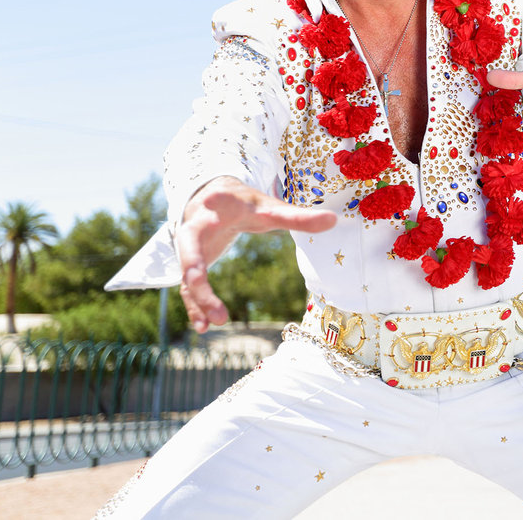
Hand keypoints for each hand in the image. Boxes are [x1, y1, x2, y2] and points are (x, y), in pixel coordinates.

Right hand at [177, 177, 336, 332]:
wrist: (209, 195)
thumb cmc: (244, 204)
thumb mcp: (269, 208)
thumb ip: (298, 216)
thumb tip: (334, 221)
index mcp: (217, 208)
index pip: (218, 209)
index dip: (217, 206)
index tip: (214, 201)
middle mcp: (195, 228)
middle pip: (191, 254)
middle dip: (199, 279)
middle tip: (212, 301)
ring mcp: (188, 249)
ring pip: (188, 277)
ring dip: (199, 300)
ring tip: (215, 323)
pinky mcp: (190, 266)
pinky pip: (188, 289)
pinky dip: (195, 307)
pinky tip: (204, 327)